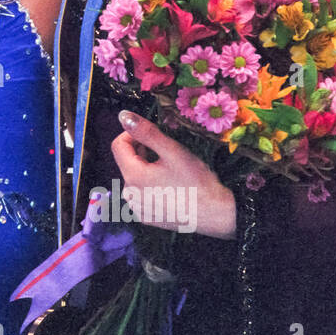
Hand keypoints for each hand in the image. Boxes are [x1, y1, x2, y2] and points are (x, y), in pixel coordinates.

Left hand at [112, 111, 235, 238]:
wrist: (216, 216)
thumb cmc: (197, 182)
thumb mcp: (173, 152)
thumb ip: (146, 132)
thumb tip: (123, 116)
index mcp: (132, 176)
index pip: (118, 145)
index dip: (133, 134)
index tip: (153, 134)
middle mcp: (129, 195)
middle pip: (127, 162)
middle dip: (143, 152)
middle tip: (168, 154)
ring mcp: (137, 209)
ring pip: (134, 178)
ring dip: (147, 169)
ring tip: (172, 172)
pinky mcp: (147, 218)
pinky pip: (141, 195)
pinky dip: (151, 187)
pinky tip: (171, 188)